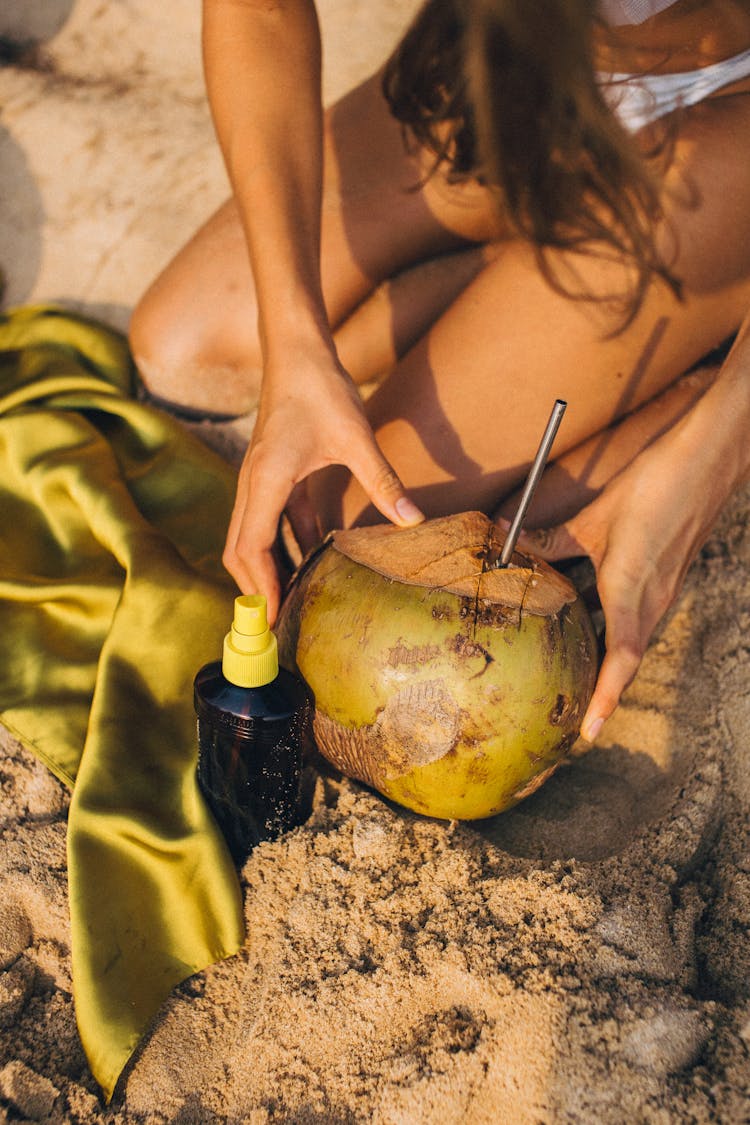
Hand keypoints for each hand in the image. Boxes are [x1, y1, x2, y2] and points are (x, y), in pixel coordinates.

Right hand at [223, 351, 423, 622]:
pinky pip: (272, 523)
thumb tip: (413, 520)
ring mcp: (258, 483)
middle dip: (255, 591)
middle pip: (241, 552)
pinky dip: (284, 548)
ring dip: (267, 573)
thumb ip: (382, 481)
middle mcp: (253, 486)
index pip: (253, 549)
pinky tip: (309, 564)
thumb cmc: (320, 388)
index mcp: (265, 481)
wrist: (297, 352)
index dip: (262, 589)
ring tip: (289, 606)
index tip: (272, 622)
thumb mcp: (355, 437)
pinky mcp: (271, 478)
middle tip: (275, 630)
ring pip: (251, 540)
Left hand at [512, 417, 733, 740]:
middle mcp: (651, 601)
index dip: (605, 698)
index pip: (620, 661)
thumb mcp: (595, 518)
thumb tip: (506, 542)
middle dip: (600, 691)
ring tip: (574, 679)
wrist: (706, 464)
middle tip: (573, 716)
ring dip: (605, 661)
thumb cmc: (655, 489)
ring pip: (628, 638)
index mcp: (632, 593)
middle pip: (623, 660)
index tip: (589, 731)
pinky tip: (585, 620)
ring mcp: (661, 591)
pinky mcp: (664, 576)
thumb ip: (551, 538)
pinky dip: (611, 630)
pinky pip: (634, 616)